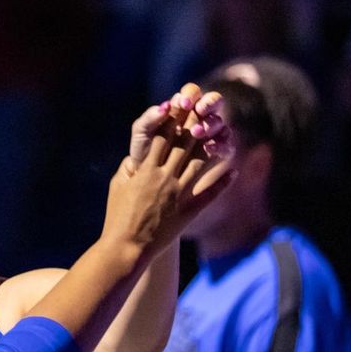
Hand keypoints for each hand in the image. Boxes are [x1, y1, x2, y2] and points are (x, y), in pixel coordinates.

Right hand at [102, 94, 235, 260]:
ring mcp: (179, 194)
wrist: (125, 247)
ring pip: (200, 163)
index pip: (161, 137)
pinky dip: (223, 181)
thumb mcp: (118, 186)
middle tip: (205, 107)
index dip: (172, 119)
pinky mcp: (188, 211)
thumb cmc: (116, 216)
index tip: (180, 104)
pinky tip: (234, 170)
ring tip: (222, 131)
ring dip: (212, 145)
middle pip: (184, 144)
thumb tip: (138, 154)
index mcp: (145, 170)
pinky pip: (210, 193)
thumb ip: (130, 166)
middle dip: (194, 124)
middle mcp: (164, 178)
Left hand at [129, 83, 232, 169]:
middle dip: (208, 105)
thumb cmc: (143, 150)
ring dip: (211, 124)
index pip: (193, 92)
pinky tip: (209, 148)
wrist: (146, 176)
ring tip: (196, 132)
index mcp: (181, 107)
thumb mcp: (141, 133)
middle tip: (198, 112)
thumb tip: (165, 105)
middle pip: (213, 101)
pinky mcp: (217, 151)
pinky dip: (221, 144)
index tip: (183, 104)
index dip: (191, 95)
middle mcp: (199, 116)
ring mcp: (210, 133)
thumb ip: (149, 118)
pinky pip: (227, 144)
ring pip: (219, 122)